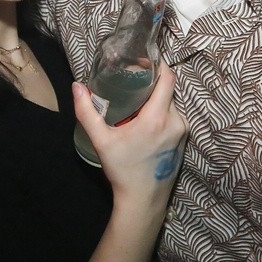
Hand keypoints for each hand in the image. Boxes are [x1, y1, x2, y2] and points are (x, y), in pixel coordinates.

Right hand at [73, 63, 186, 205]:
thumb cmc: (123, 170)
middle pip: (168, 89)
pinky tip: (146, 118)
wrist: (143, 200)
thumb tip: (77, 86)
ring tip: (137, 100)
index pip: (168, 79)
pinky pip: (174, 116)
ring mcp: (182, 131)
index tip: (143, 61)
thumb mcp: (101, 141)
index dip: (158, 65)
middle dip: (152, 83)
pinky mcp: (184, 139)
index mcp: (157, 117)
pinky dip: (162, 111)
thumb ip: (87, 112)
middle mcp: (175, 121)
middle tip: (133, 81)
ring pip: (171, 103)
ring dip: (157, 99)